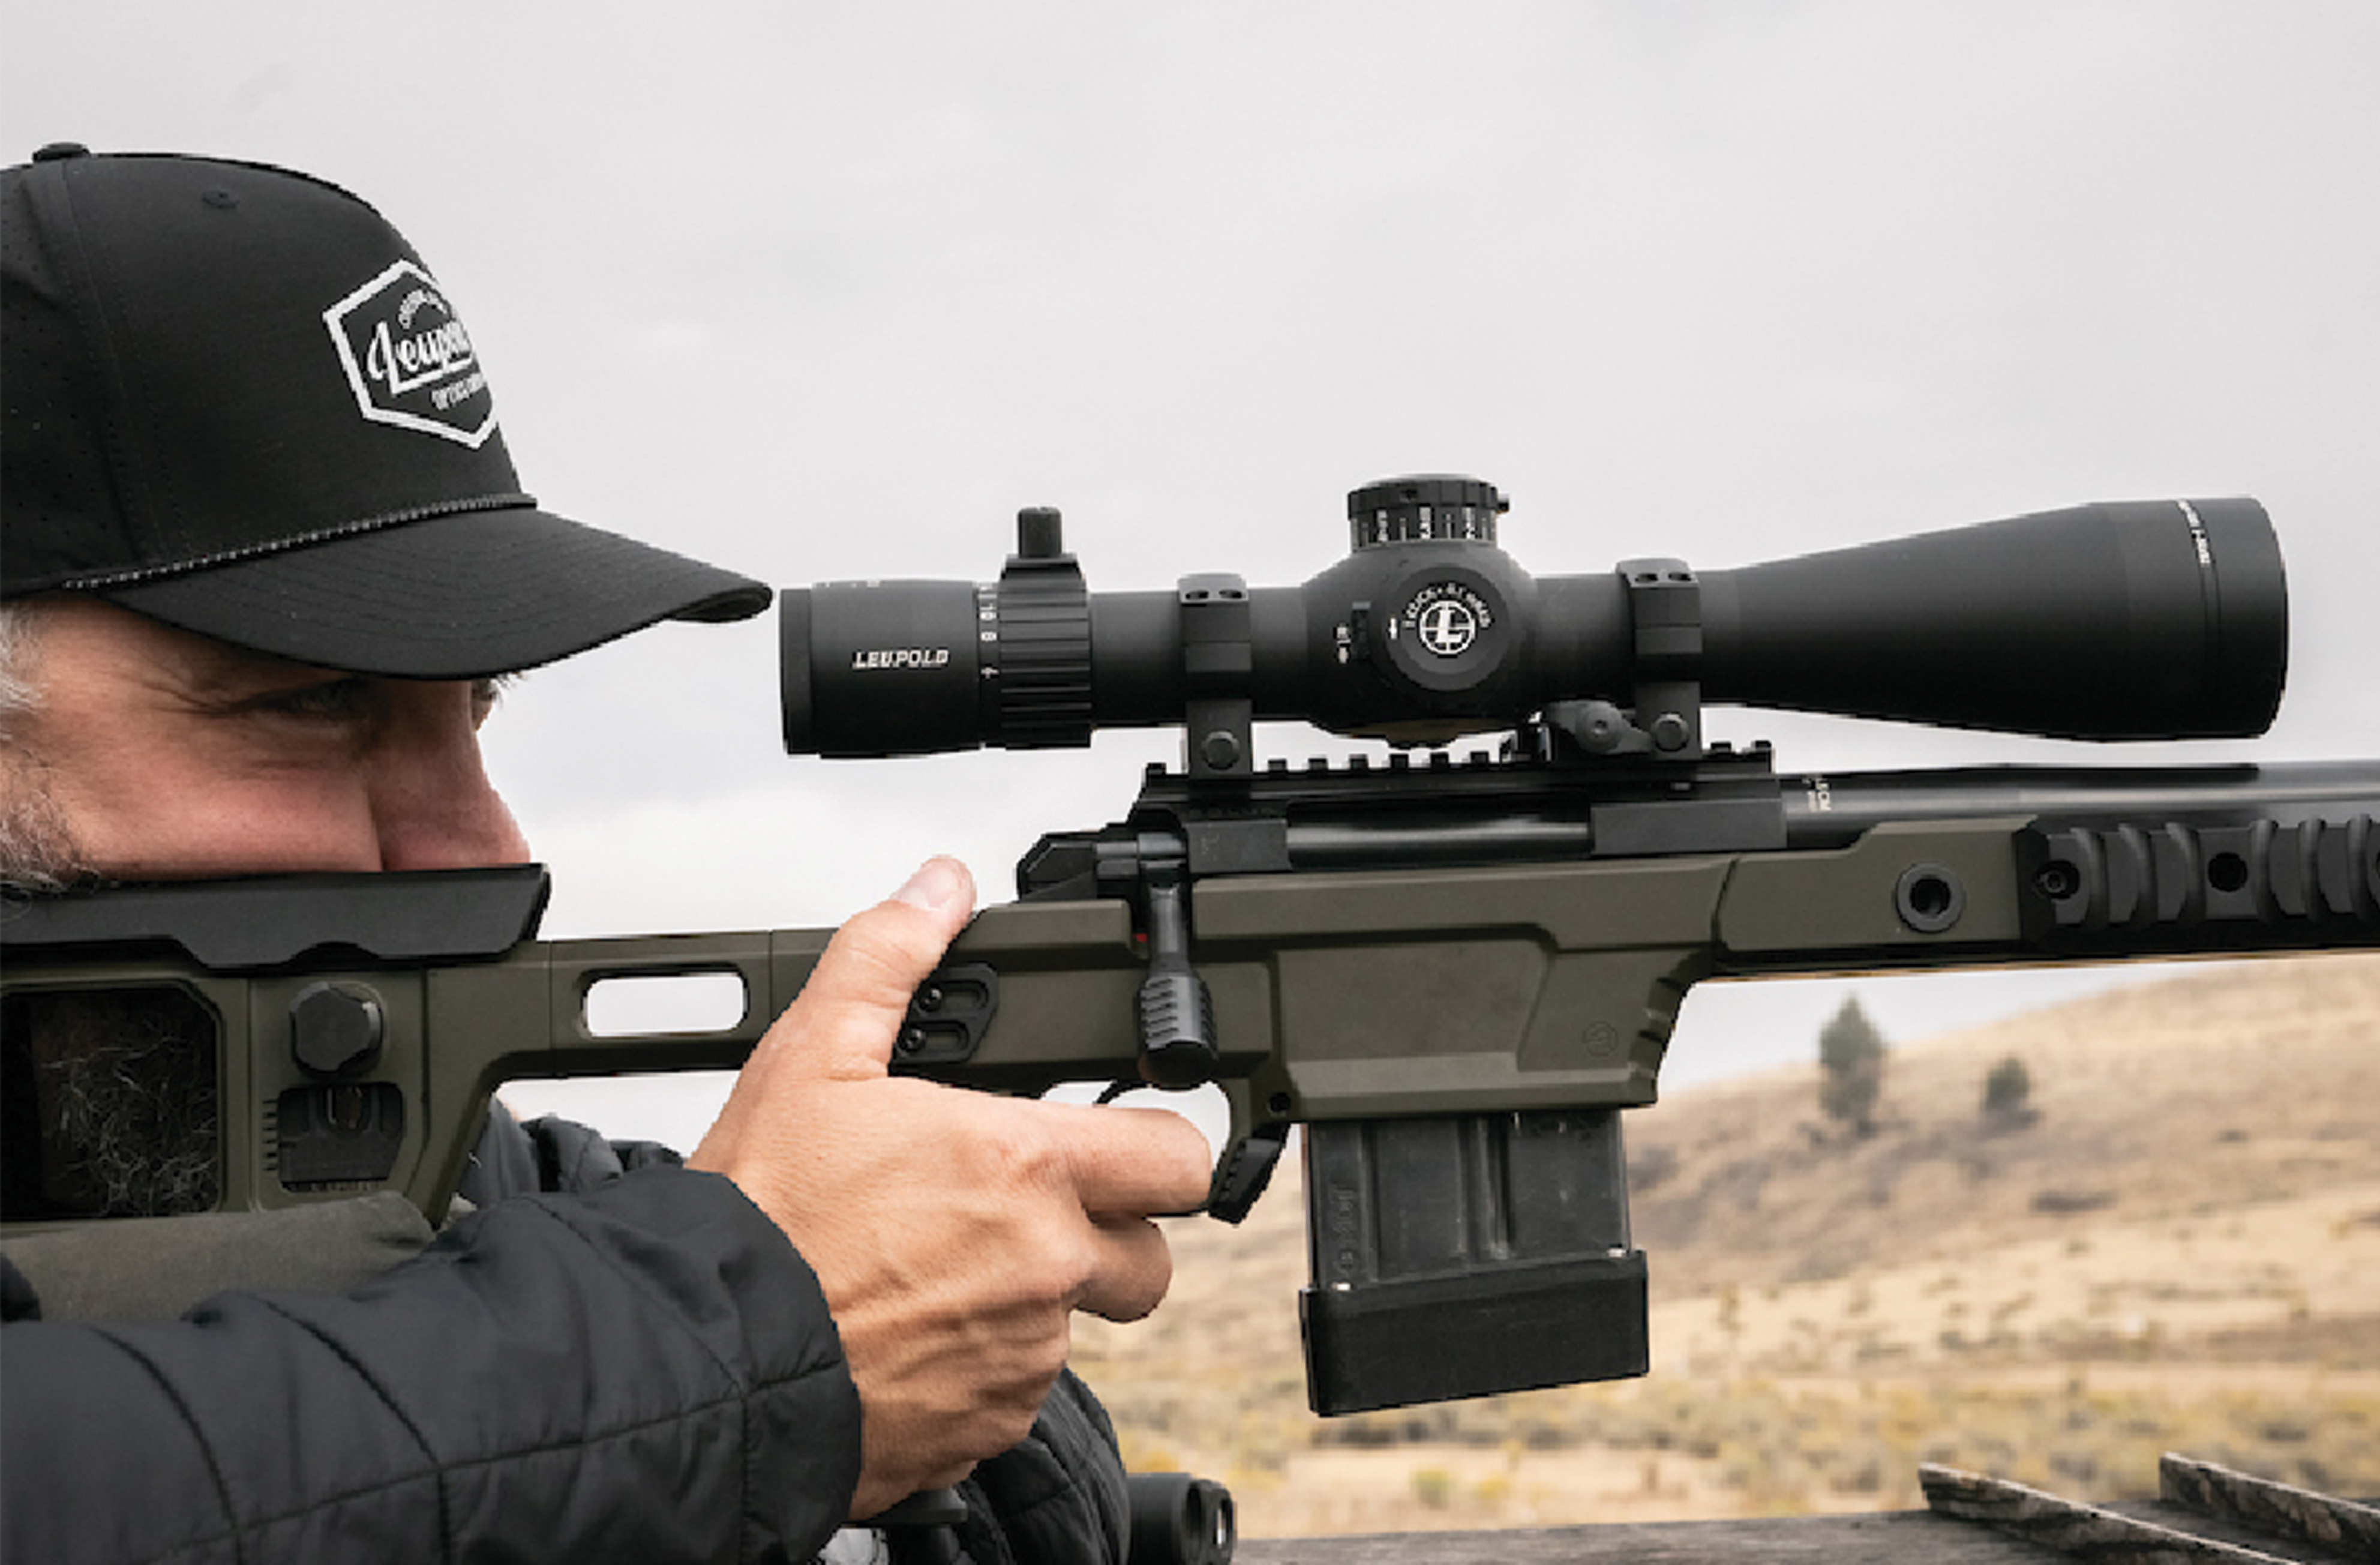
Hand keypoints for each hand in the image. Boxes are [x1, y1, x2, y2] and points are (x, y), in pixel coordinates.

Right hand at [689, 857, 1211, 1520]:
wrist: (702, 1363)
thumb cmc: (759, 1217)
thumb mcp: (813, 1056)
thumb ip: (890, 958)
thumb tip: (937, 890)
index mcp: (1024, 1169)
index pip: (1177, 1158)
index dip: (1156, 1145)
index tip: (1120, 1141)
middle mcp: (1045, 1267)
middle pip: (1149, 1259)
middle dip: (1108, 1236)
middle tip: (1027, 1215)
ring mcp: (1020, 1357)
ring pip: (1072, 1328)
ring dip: (1028, 1302)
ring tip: (934, 1272)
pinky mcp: (984, 1428)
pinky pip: (1013, 1395)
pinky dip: (976, 1369)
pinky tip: (908, 1332)